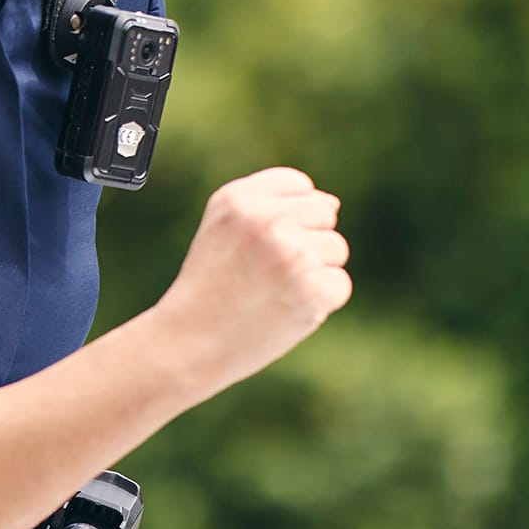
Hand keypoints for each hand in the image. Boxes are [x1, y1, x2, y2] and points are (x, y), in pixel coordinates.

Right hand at [144, 167, 350, 396]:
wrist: (189, 343)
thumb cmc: (209, 285)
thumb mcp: (221, 227)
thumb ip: (270, 203)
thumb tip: (333, 203)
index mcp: (240, 198)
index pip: (299, 185)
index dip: (287, 216)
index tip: (260, 244)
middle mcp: (267, 221)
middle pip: (324, 213)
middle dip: (306, 241)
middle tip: (267, 272)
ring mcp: (293, 255)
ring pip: (336, 248)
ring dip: (314, 272)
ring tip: (273, 292)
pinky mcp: (313, 290)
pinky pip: (339, 284)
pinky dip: (318, 303)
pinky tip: (284, 310)